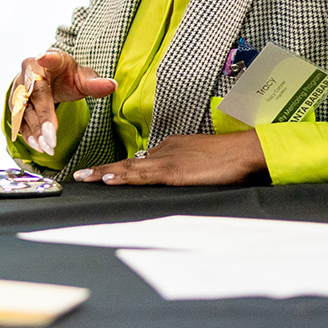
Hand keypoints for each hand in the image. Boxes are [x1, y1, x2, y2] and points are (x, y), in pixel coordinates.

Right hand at [13, 51, 116, 155]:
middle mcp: (30, 70)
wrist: (49, 78)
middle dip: (43, 117)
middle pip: (35, 93)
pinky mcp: (14, 101)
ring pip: (24, 109)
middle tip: (51, 139)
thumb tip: (112, 85)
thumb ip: (95, 84)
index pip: (49, 58)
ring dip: (34, 130)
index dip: (47, 58)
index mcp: (51, 59)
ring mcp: (19, 85)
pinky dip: (27, 133)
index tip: (43, 57)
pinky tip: (37, 145)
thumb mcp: (83, 78)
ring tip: (46, 147)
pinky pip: (18, 118)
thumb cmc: (67, 76)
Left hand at [72, 132, 267, 185]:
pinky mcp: (174, 171)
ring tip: (84, 178)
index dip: (117, 169)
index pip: (137, 161)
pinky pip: (143, 175)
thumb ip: (184, 168)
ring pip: (129, 168)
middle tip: (80, 176)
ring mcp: (167, 161)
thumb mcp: (201, 161)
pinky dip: (123, 177)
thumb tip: (172, 177)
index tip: (100, 174)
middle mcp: (164, 152)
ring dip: (104, 173)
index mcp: (170, 148)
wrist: (247, 151)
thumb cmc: (231, 157)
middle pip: (127, 163)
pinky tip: (108, 179)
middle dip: (102, 170)